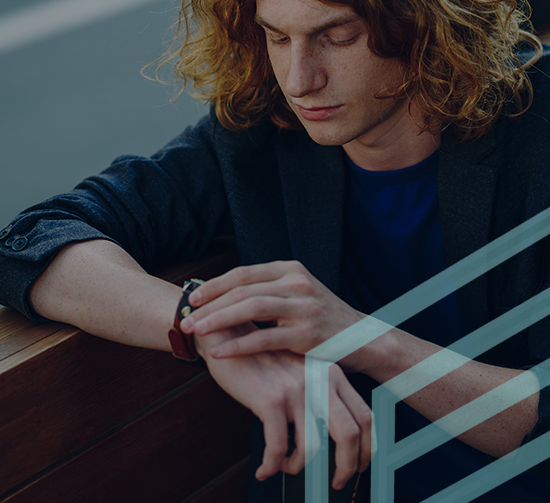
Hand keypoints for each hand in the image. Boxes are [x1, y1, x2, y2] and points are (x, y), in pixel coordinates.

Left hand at [181, 261, 363, 357]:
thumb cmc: (323, 319)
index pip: (244, 272)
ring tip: (195, 331)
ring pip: (251, 308)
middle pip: (243, 289)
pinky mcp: (307, 334)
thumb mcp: (299, 293)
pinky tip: (219, 352)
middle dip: (210, 303)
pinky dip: (238, 345)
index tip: (192, 297)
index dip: (215, 285)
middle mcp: (297, 282)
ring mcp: (304, 306)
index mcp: (291, 269)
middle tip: (185, 317)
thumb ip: (269, 290)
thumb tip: (227, 293)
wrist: (363, 339)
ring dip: (218, 319)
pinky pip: (265, 338)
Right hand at [195, 324, 372, 489]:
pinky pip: (277, 448)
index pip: (365, 416)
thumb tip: (332, 435)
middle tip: (336, 483)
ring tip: (284, 466)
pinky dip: (271, 466)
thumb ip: (319, 392)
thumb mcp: (300, 370)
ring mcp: (296, 389)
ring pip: (313, 448)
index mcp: (332, 372)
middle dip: (347, 467)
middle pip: (350, 435)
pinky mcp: (271, 399)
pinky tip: (264, 469)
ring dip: (298, 467)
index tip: (358, 467)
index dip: (366, 448)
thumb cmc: (263, 358)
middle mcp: (320, 379)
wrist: (230, 333)